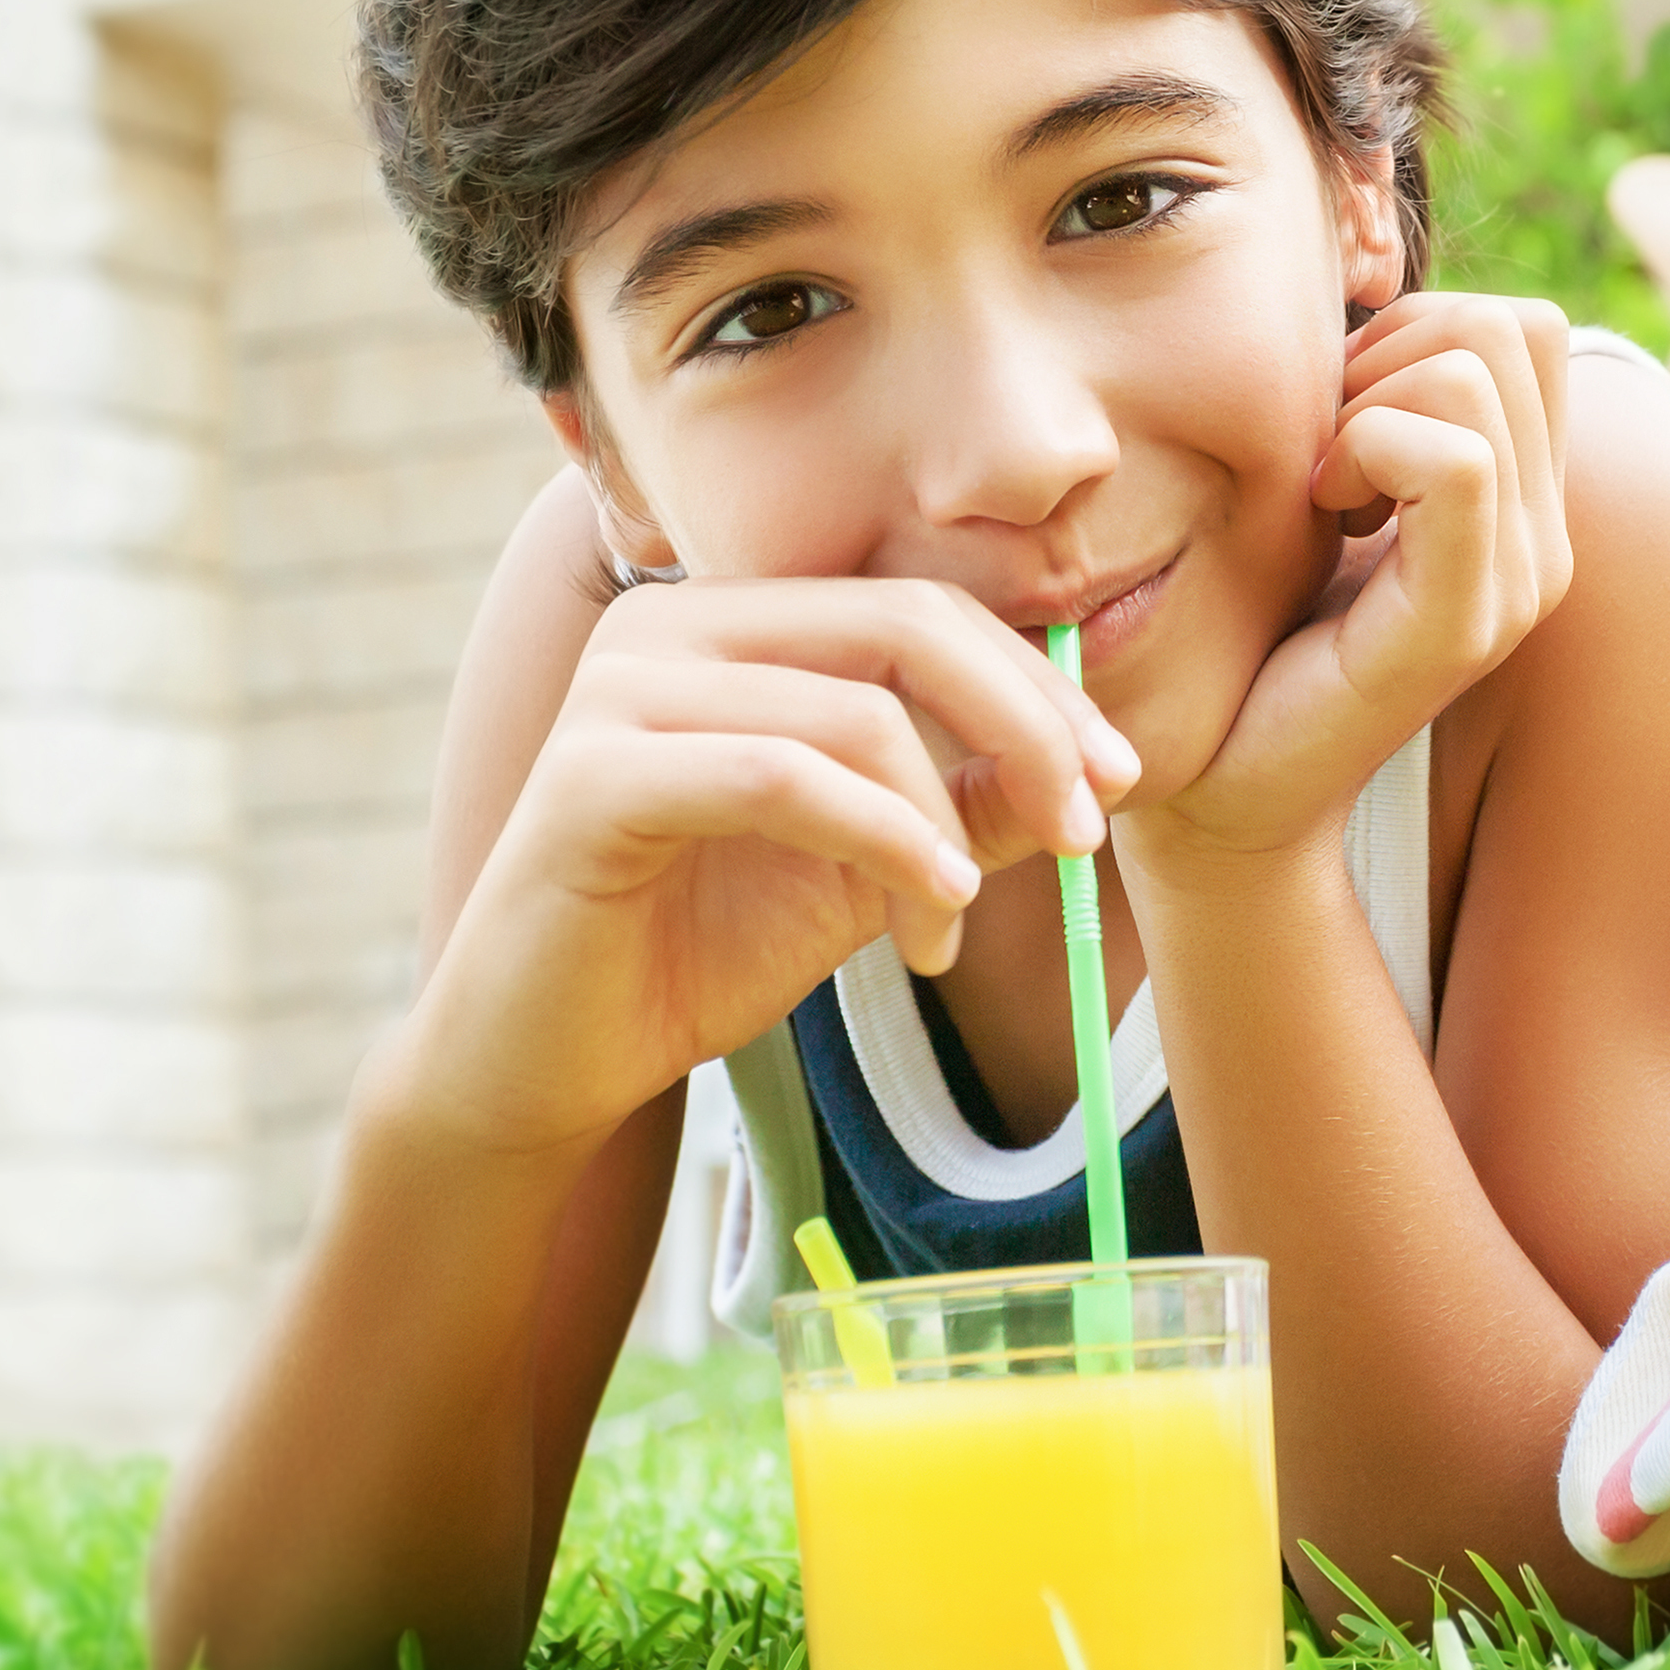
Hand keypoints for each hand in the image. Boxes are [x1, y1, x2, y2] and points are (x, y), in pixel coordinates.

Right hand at [379, 578, 1136, 1160]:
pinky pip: (780, 777)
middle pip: (905, 627)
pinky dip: (880, 837)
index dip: (1037, 686)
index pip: (924, 610)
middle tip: (1090, 828)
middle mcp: (672, 625)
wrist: (550, 1059)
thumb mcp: (869, 868)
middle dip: (1024, 727)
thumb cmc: (699, 949)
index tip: (1119, 777)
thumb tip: (1097, 771)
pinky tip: (928, 906)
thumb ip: (965, 808)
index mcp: (738, 625)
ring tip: (952, 923)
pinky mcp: (590, 772)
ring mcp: (620, 687)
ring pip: (853, 711)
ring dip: (940, 825)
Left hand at [1138, 293, 1573, 866]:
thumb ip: (1379, 402)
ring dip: (1370, 407)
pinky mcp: (1463, 622)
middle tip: (1327, 458)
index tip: (1343, 425)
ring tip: (1326, 493)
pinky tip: (1325, 512)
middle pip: (1510, 329)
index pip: (1528, 328)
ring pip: (1475, 375)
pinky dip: (1368, 449)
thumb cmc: (1251, 626)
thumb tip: (1377, 294)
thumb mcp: (1325, 484)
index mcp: (1525, 506)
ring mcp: (1517, 584)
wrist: (1218, 780)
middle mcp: (1544, 542)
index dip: (1417, 334)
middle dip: (1392, 358)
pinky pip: (1454, 461)